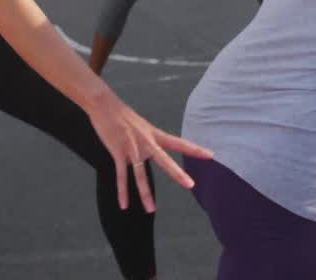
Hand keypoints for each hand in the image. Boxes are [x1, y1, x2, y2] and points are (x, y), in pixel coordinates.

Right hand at [86, 91, 212, 212]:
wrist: (104, 105)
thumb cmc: (122, 115)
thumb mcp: (141, 125)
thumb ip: (148, 138)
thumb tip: (151, 148)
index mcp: (154, 134)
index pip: (179, 143)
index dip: (195, 149)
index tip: (211, 155)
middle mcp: (146, 142)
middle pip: (165, 160)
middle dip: (177, 173)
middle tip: (191, 185)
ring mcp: (132, 148)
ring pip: (140, 175)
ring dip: (145, 194)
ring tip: (151, 210)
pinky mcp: (117, 152)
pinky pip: (121, 176)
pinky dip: (122, 191)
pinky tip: (123, 205)